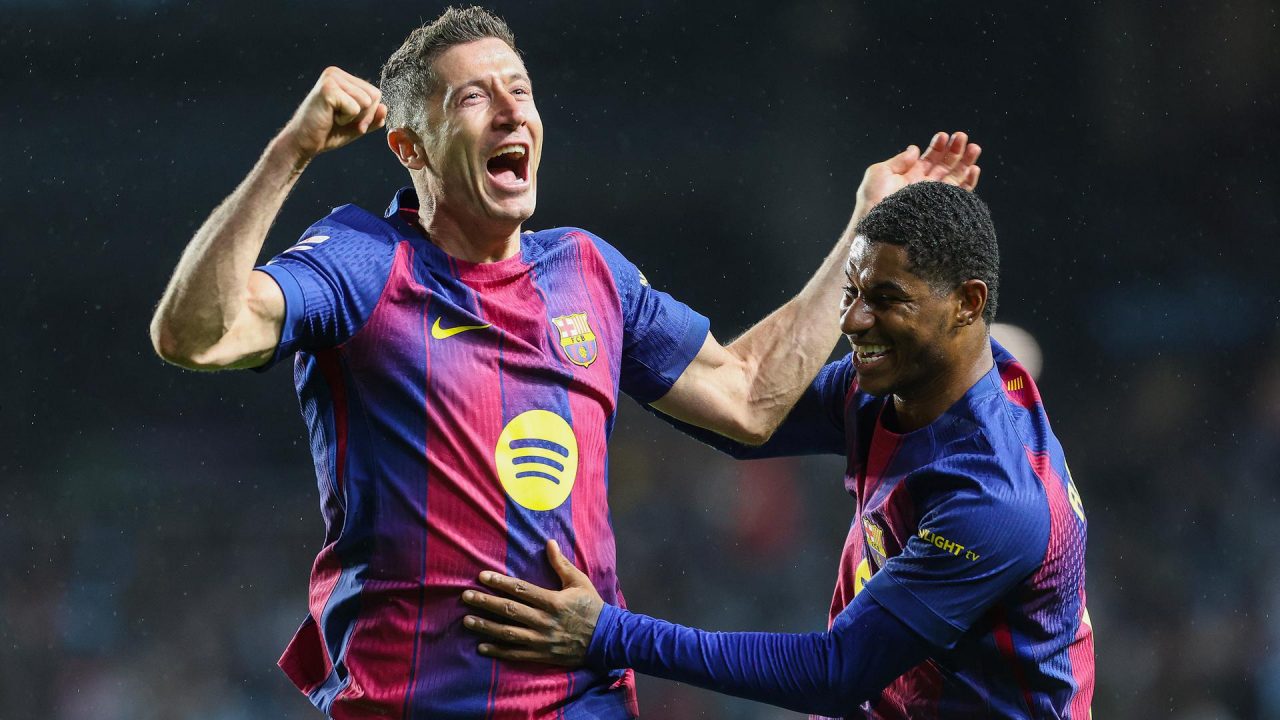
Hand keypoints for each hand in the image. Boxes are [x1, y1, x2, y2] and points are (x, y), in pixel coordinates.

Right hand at [278, 66, 387, 159]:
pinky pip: (355, 107)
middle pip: (374, 96)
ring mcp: (332, 78)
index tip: (347, 120)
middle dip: (363, 116)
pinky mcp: (328, 88)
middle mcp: (336, 73)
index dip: (368, 114)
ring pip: (366, 101)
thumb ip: (373, 117)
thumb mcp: (357, 125)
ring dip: (353, 118)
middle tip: (339, 120)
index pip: (375, 94)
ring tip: (333, 117)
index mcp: (343, 78)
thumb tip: (384, 107)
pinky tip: (329, 117)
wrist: (303, 143)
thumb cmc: (327, 133)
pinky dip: (345, 119)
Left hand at [461, 539, 603, 666]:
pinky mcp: (541, 655)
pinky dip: (498, 651)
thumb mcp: (579, 582)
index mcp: (553, 601)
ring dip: (486, 626)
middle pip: (509, 610)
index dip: (500, 583)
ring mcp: (541, 640)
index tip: (482, 576)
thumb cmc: (592, 607)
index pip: (521, 590)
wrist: (607, 639)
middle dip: (485, 602)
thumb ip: (561, 563)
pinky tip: (481, 647)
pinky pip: (516, 654)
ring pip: (508, 633)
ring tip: (467, 620)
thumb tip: (549, 542)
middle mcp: (544, 621)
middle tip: (466, 596)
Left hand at [853, 131, 981, 220]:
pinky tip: (974, 170)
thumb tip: (914, 149)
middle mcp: (924, 187)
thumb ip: (898, 160)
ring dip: (966, 163)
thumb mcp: (879, 173)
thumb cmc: (872, 202)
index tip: (945, 135)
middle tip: (962, 136)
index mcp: (910, 177)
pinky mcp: (942, 210)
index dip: (938, 147)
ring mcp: (934, 198)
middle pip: (945, 166)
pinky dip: (968, 183)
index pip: (929, 159)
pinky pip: (960, 196)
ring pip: (955, 178)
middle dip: (955, 151)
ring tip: (974, 148)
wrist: (878, 227)